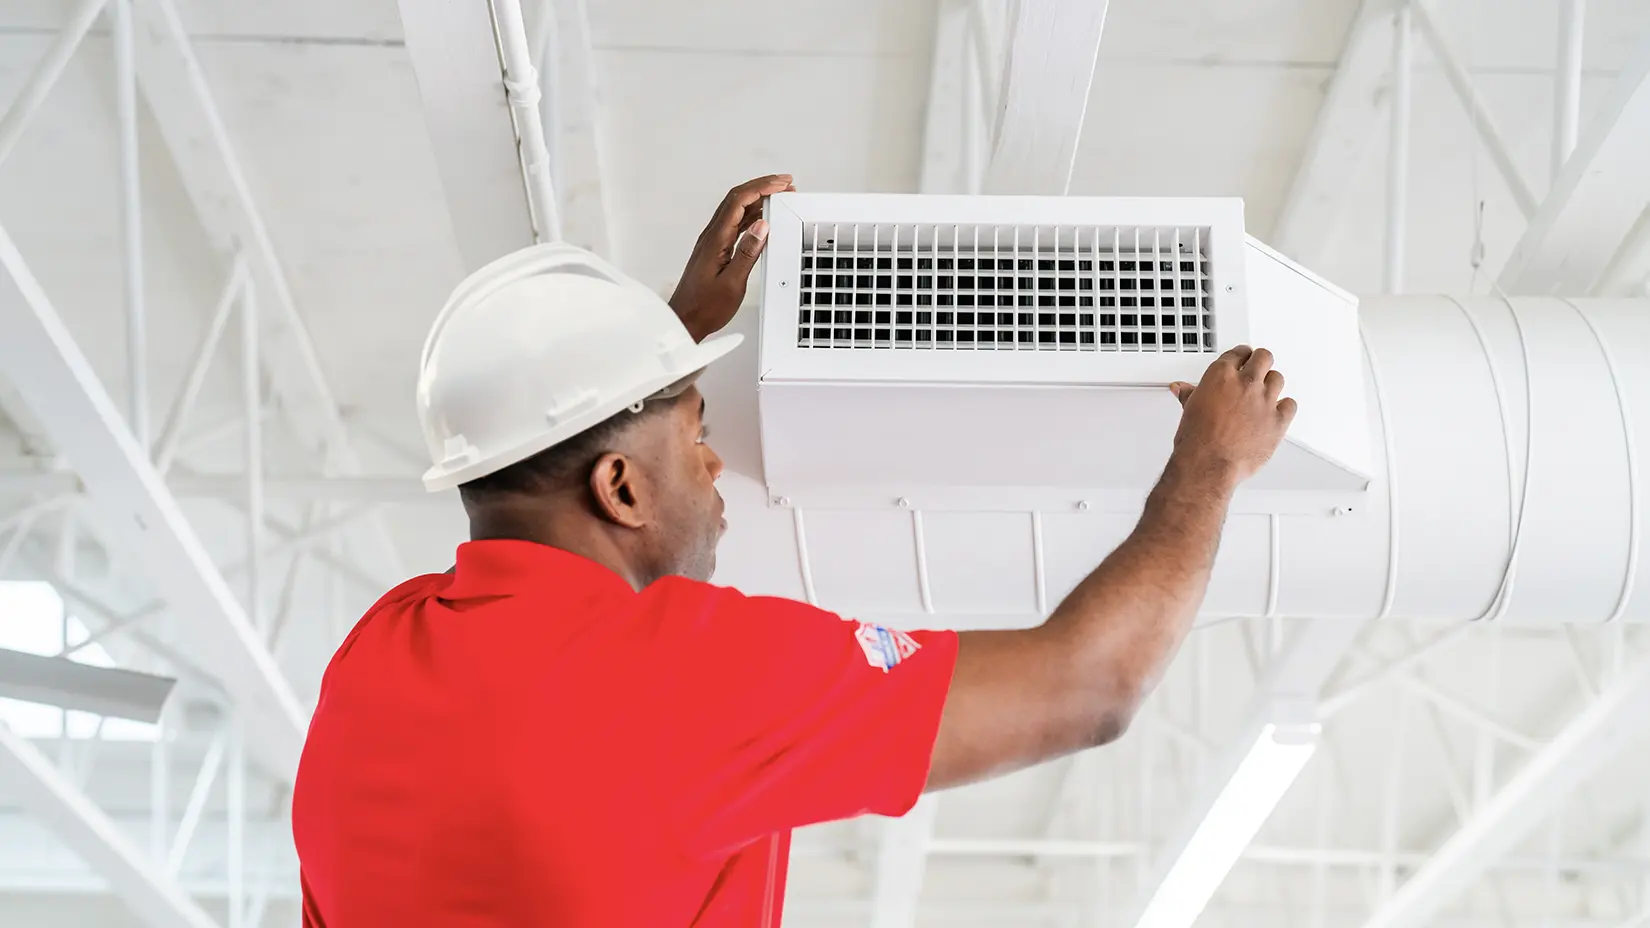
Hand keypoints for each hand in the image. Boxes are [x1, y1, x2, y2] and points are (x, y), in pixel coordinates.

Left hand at [669, 174, 794, 341]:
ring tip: (779, 196)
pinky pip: (734, 222)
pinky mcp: (715, 249)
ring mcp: (713, 241)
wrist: (685, 320)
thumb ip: (748, 253)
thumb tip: (761, 227)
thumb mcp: (732, 283)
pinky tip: (763, 217)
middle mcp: (712, 236)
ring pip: (736, 209)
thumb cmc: (705, 307)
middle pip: (736, 198)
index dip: (761, 187)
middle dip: (761, 186)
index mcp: (715, 240)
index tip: (780, 184)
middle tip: (784, 183)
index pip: (738, 201)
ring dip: (757, 198)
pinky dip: (751, 214)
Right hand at [1168, 346, 1296, 483]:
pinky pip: (1290, 405)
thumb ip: (1190, 394)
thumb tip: (1182, 389)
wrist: (1208, 464)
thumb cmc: (1197, 441)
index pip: (1237, 353)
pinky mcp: (1278, 420)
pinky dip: (1284, 407)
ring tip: (1266, 391)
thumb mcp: (1189, 410)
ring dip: (1271, 384)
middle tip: (1258, 367)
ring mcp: (1264, 401)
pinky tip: (1277, 410)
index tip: (1241, 359)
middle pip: (1263, 357)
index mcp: (1221, 376)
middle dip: (1260, 361)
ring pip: (1278, 378)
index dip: (1240, 356)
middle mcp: (1245, 384)